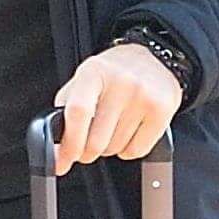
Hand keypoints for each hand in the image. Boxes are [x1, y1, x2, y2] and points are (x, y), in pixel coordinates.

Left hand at [52, 43, 184, 171]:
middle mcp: (120, 82)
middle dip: (86, 152)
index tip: (63, 159)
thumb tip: (56, 152)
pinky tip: (129, 131)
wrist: (153, 58)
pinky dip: (128, 150)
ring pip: (115, 148)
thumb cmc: (111, 74)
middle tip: (87, 145)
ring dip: (108, 148)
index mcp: (93, 73)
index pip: (78, 112)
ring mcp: (143, 96)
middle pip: (96, 140)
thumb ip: (65, 112)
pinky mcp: (162, 110)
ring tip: (112, 128)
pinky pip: (137, 151)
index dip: (69, 142)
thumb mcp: (82, 81)